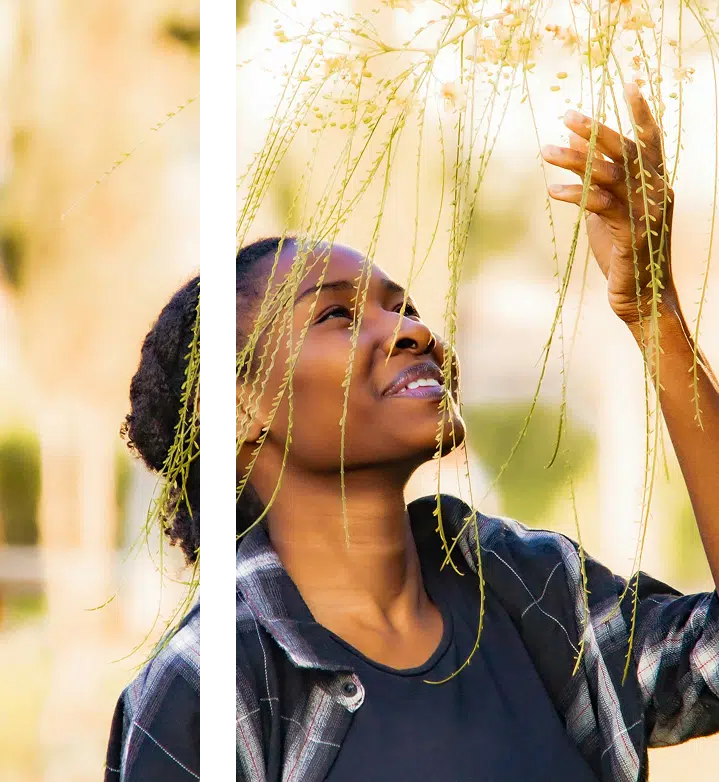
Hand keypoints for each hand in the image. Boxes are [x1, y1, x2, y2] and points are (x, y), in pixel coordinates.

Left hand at [541, 82, 676, 324]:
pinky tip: (553, 190)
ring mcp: (646, 211)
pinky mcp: (632, 232)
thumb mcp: (606, 210)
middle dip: (595, 130)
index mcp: (654, 182)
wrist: (641, 295)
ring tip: (545, 152)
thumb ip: (594, 179)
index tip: (628, 81)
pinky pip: (602, 205)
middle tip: (565, 115)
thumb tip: (572, 145)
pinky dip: (576, 194)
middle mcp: (655, 190)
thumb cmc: (622, 252)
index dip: (642, 110)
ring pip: (610, 174)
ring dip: (576, 161)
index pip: (650, 139)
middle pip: (626, 150)